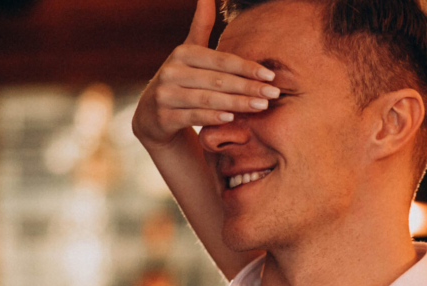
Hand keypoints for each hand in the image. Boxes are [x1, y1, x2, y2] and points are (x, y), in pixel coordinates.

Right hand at [132, 0, 281, 148]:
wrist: (153, 115)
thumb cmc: (181, 81)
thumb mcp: (190, 52)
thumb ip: (201, 25)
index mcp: (183, 53)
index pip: (221, 60)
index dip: (247, 67)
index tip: (271, 76)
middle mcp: (172, 71)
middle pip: (218, 80)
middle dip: (248, 87)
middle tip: (273, 93)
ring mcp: (166, 94)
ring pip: (208, 98)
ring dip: (237, 103)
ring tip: (261, 106)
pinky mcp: (164, 117)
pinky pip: (193, 116)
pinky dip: (212, 117)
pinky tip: (232, 119)